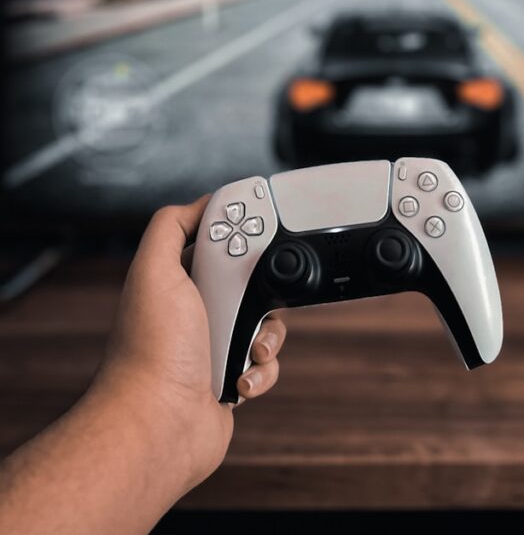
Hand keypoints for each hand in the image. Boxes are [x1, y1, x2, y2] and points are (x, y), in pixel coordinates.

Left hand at [92, 196, 285, 489]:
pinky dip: (261, 372)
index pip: (219, 242)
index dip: (243, 233)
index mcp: (176, 280)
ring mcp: (214, 347)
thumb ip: (171, 226)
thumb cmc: (152, 352)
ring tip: (247, 347)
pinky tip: (239, 379)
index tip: (262, 227)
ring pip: (266, 322)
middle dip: (262, 288)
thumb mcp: (153, 270)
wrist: (158, 425)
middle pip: (252, 280)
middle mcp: (195, 311)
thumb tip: (202, 203)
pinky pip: (266, 364)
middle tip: (252, 297)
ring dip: (266, 335)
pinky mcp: (230, 379)